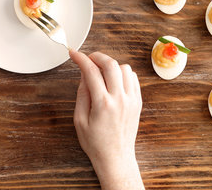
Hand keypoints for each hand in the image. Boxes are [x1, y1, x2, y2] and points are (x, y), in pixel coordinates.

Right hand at [70, 50, 143, 189]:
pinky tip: (114, 80)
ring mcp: (131, 100)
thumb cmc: (95, 142)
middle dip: (97, 56)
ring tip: (101, 72)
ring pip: (124, 68)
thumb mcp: (79, 120)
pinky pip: (133, 77)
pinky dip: (123, 73)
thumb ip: (82, 94)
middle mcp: (119, 99)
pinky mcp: (138, 102)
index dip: (80, 59)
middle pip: (110, 64)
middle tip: (88, 59)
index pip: (90, 71)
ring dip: (111, 65)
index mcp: (102, 104)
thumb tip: (84, 73)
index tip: (74, 54)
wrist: (116, 158)